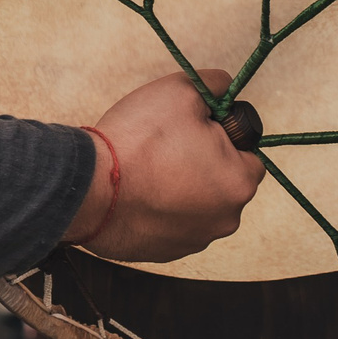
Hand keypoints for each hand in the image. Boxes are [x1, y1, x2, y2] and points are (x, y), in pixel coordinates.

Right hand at [64, 69, 262, 262]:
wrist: (89, 188)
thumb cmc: (140, 139)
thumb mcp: (182, 91)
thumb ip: (215, 84)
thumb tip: (225, 89)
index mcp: (239, 182)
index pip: (248, 153)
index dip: (222, 135)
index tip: (190, 130)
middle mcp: (226, 219)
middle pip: (223, 181)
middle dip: (202, 163)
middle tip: (165, 147)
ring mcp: (196, 240)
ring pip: (197, 204)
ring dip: (180, 188)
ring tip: (145, 171)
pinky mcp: (167, 253)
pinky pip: (172, 224)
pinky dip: (159, 209)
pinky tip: (135, 194)